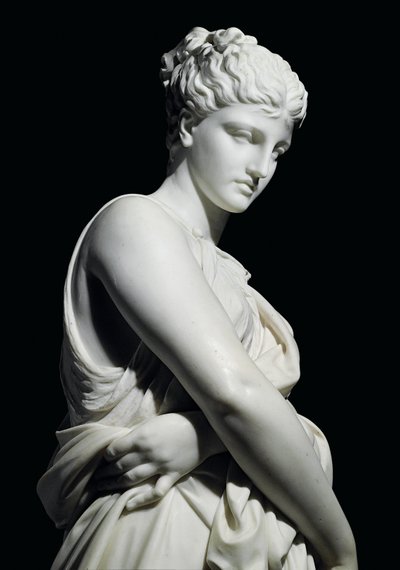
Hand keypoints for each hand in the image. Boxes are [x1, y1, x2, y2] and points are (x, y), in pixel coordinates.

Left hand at [94, 413, 210, 509]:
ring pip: (131, 478)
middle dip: (105, 472)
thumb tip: (122, 444)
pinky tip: (128, 504)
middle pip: (120, 466)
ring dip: (114, 484)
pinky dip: (140, 499)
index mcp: (142, 436)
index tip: (102, 459)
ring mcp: (160, 466)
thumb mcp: (154, 422)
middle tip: (94, 479)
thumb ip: (138, 434)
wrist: (204, 430)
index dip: (106, 456)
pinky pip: (154, 491)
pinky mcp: (172, 475)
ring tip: (102, 487)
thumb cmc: (178, 422)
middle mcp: (148, 452)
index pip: (115, 449)